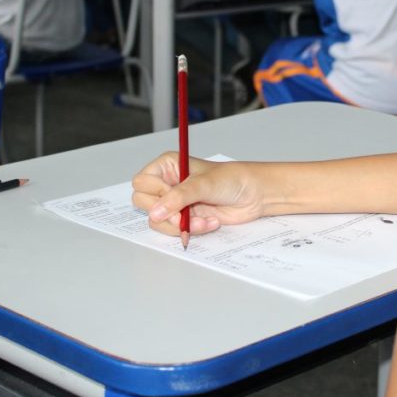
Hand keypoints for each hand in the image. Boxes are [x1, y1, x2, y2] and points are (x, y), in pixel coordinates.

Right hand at [131, 153, 268, 235]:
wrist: (254, 195)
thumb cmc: (232, 179)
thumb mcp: (204, 184)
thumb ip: (178, 197)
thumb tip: (155, 213)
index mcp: (167, 166)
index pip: (142, 182)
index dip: (155, 192)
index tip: (173, 195)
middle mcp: (168, 183)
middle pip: (143, 203)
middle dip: (166, 212)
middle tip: (184, 212)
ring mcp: (175, 202)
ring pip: (157, 220)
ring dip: (180, 224)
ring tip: (203, 220)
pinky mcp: (184, 218)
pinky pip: (174, 230)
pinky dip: (191, 230)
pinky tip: (210, 222)